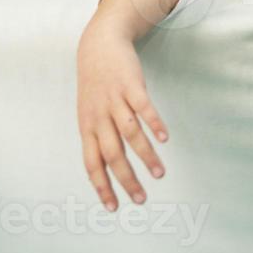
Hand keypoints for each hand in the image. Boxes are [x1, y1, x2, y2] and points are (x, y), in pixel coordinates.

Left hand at [77, 0, 178, 210]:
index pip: (92, 163)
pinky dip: (154, 123)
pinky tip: (165, 138)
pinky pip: (142, 107)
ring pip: (130, 133)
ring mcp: (115, 99)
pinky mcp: (131, 84)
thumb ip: (99, 137)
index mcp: (87, 126)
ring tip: (160, 174)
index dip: (102, 186)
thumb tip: (108, 169)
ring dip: (145, 156)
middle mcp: (99, 115)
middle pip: (112, 153)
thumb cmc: (95, 84)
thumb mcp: (89, 111)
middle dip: (127, 179)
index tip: (114, 207)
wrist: (98, 44)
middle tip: (141, 199)